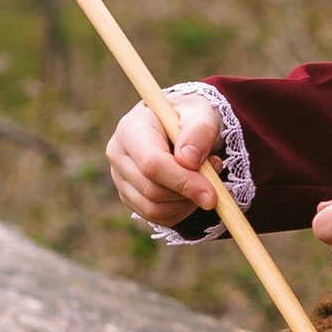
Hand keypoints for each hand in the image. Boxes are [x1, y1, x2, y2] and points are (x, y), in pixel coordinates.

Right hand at [107, 99, 223, 226]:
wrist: (184, 126)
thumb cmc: (193, 117)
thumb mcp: (203, 115)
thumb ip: (199, 132)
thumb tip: (188, 161)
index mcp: (132, 128)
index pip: (152, 164)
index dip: (183, 182)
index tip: (212, 194)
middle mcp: (118, 154)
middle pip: (152, 190)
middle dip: (189, 193)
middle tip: (214, 178)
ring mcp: (120, 177)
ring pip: (154, 208)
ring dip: (187, 203)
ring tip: (204, 179)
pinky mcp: (129, 196)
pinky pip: (157, 217)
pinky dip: (181, 211)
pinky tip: (191, 190)